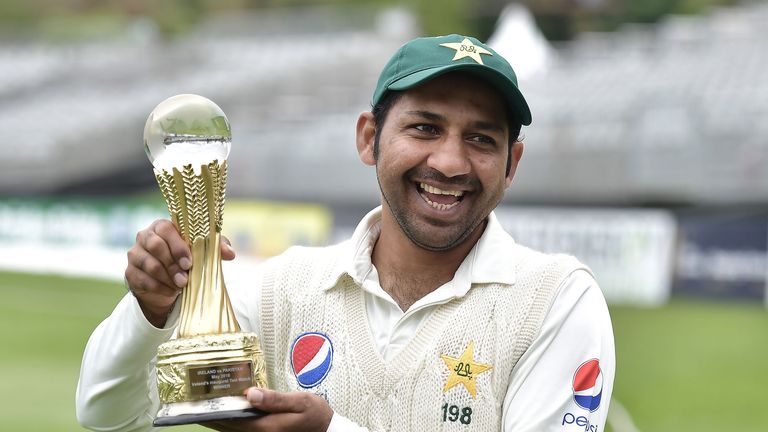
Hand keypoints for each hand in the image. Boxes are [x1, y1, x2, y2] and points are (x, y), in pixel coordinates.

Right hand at [125, 219, 235, 326]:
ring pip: (148, 264)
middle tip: (185, 278)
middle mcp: (145, 237)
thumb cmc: (187, 260)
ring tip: (181, 285)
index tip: (190, 263)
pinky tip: (170, 291)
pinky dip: (159, 287)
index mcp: (162, 226)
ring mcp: (135, 255)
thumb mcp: (202, 252)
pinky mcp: (130, 273)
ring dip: (167, 277)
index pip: (167, 229)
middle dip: (172, 264)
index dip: (178, 246)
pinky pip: (143, 280)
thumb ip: (216, 247)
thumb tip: (230, 253)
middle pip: (155, 246)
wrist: (169, 285)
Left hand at [204, 388, 332, 431]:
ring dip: (221, 420)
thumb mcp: (301, 402)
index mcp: (267, 427)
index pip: (233, 420)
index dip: (214, 413)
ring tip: (208, 406)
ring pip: (234, 430)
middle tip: (195, 404)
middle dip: (213, 416)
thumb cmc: (316, 415)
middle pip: (229, 427)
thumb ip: (275, 399)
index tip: (198, 404)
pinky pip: (243, 430)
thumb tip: (250, 394)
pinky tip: (228, 413)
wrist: (328, 430)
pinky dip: (233, 423)